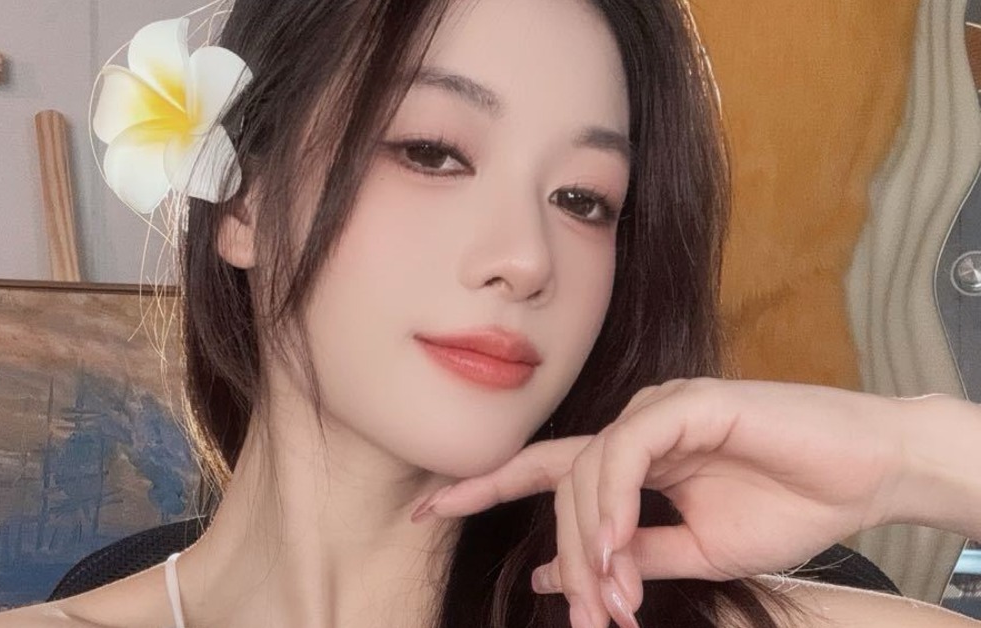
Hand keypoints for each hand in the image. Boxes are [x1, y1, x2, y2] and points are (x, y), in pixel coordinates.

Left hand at [412, 378, 922, 627]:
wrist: (865, 479)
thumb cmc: (788, 507)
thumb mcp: (694, 550)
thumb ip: (627, 555)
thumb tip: (553, 572)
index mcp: (631, 457)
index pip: (543, 470)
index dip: (483, 486)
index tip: (427, 510)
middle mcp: (634, 427)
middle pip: (561, 485)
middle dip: (564, 556)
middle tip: (583, 616)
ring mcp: (657, 410)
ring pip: (586, 472)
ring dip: (589, 544)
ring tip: (606, 600)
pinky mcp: (687, 403)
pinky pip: (625, 452)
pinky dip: (613, 502)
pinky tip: (616, 548)